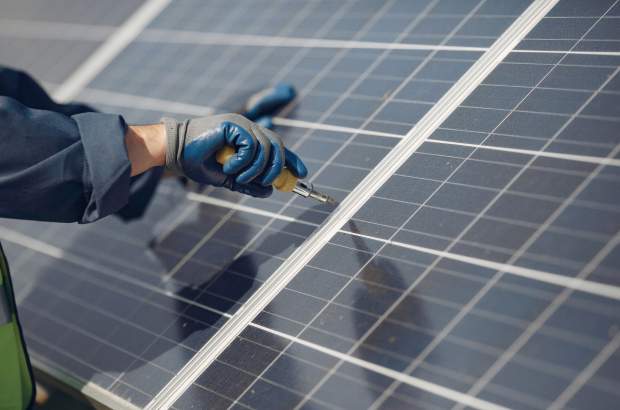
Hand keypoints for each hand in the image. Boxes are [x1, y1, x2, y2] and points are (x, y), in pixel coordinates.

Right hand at [162, 114, 306, 197]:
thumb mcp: (228, 178)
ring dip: (255, 169)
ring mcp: (241, 124)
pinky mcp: (233, 124)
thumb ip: (248, 183)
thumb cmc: (197, 162)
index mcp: (249, 137)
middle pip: (277, 147)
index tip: (302, 175)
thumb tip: (269, 192)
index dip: (292, 160)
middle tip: (267, 183)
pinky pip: (251, 146)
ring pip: (266, 149)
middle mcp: (248, 128)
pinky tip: (229, 167)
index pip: (278, 147)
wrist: (174, 152)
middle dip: (277, 169)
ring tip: (239, 177)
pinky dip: (244, 161)